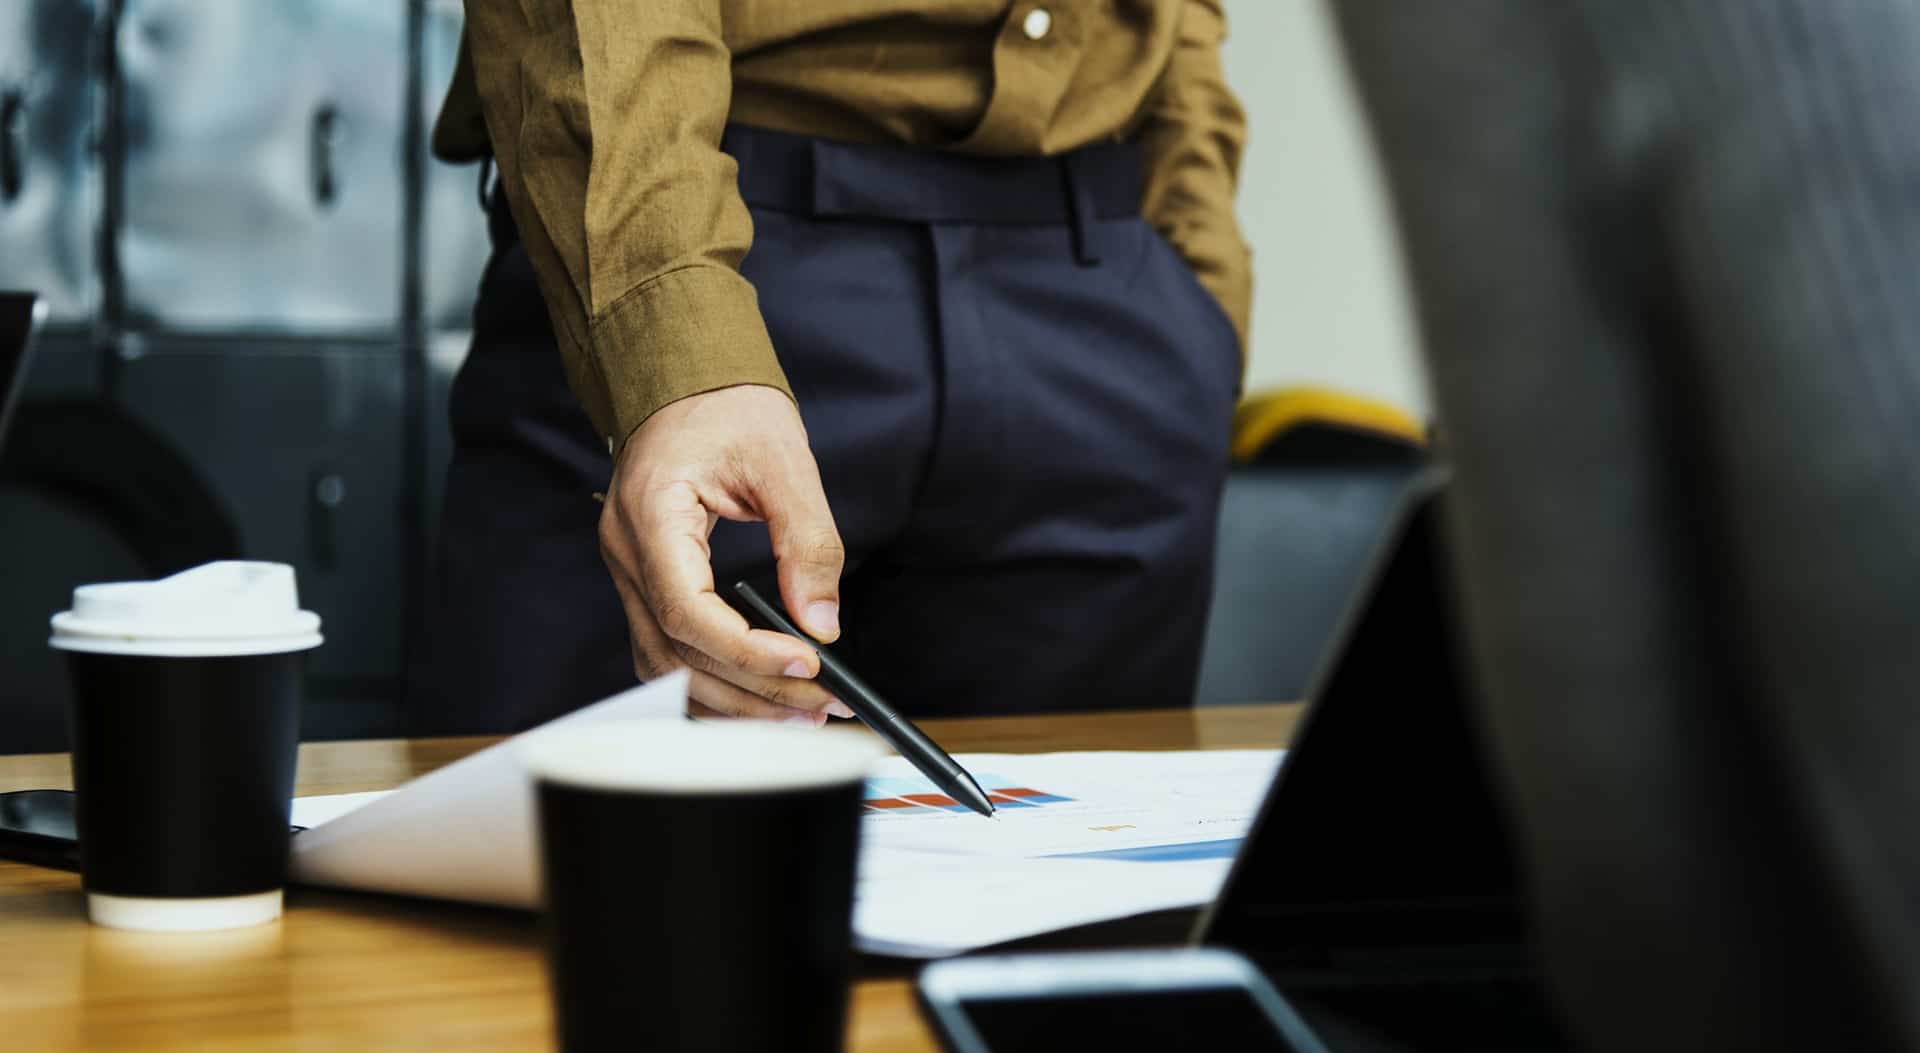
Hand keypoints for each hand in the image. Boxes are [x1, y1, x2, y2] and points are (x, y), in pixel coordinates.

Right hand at [598, 385, 854, 724]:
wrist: (684, 378)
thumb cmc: (726, 405)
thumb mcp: (784, 460)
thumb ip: (807, 541)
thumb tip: (821, 623)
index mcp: (652, 513)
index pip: (687, 610)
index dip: (746, 650)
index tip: (805, 665)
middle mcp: (627, 552)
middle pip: (676, 652)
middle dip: (751, 690)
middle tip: (820, 706)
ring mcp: (628, 571)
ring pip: (665, 665)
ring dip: (730, 700)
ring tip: (796, 714)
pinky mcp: (644, 582)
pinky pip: (666, 651)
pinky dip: (710, 682)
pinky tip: (756, 695)